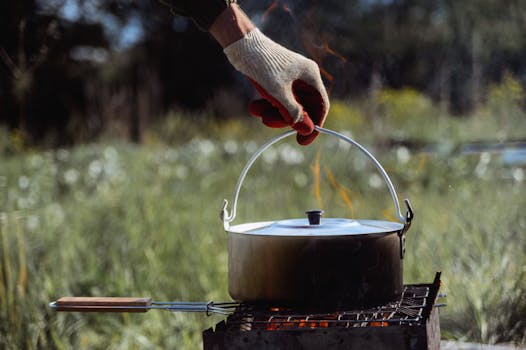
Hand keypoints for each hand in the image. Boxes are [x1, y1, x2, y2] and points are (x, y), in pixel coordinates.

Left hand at [223, 29, 328, 144]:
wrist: (242, 45)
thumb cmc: (264, 65)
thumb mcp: (279, 93)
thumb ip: (294, 113)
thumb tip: (307, 130)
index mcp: (311, 76)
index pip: (321, 105)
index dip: (314, 124)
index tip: (303, 140)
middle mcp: (303, 77)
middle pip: (302, 107)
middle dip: (285, 117)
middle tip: (268, 122)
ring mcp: (290, 78)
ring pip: (287, 104)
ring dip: (272, 111)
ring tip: (255, 111)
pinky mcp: (277, 80)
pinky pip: (277, 98)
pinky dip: (266, 104)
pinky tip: (253, 107)